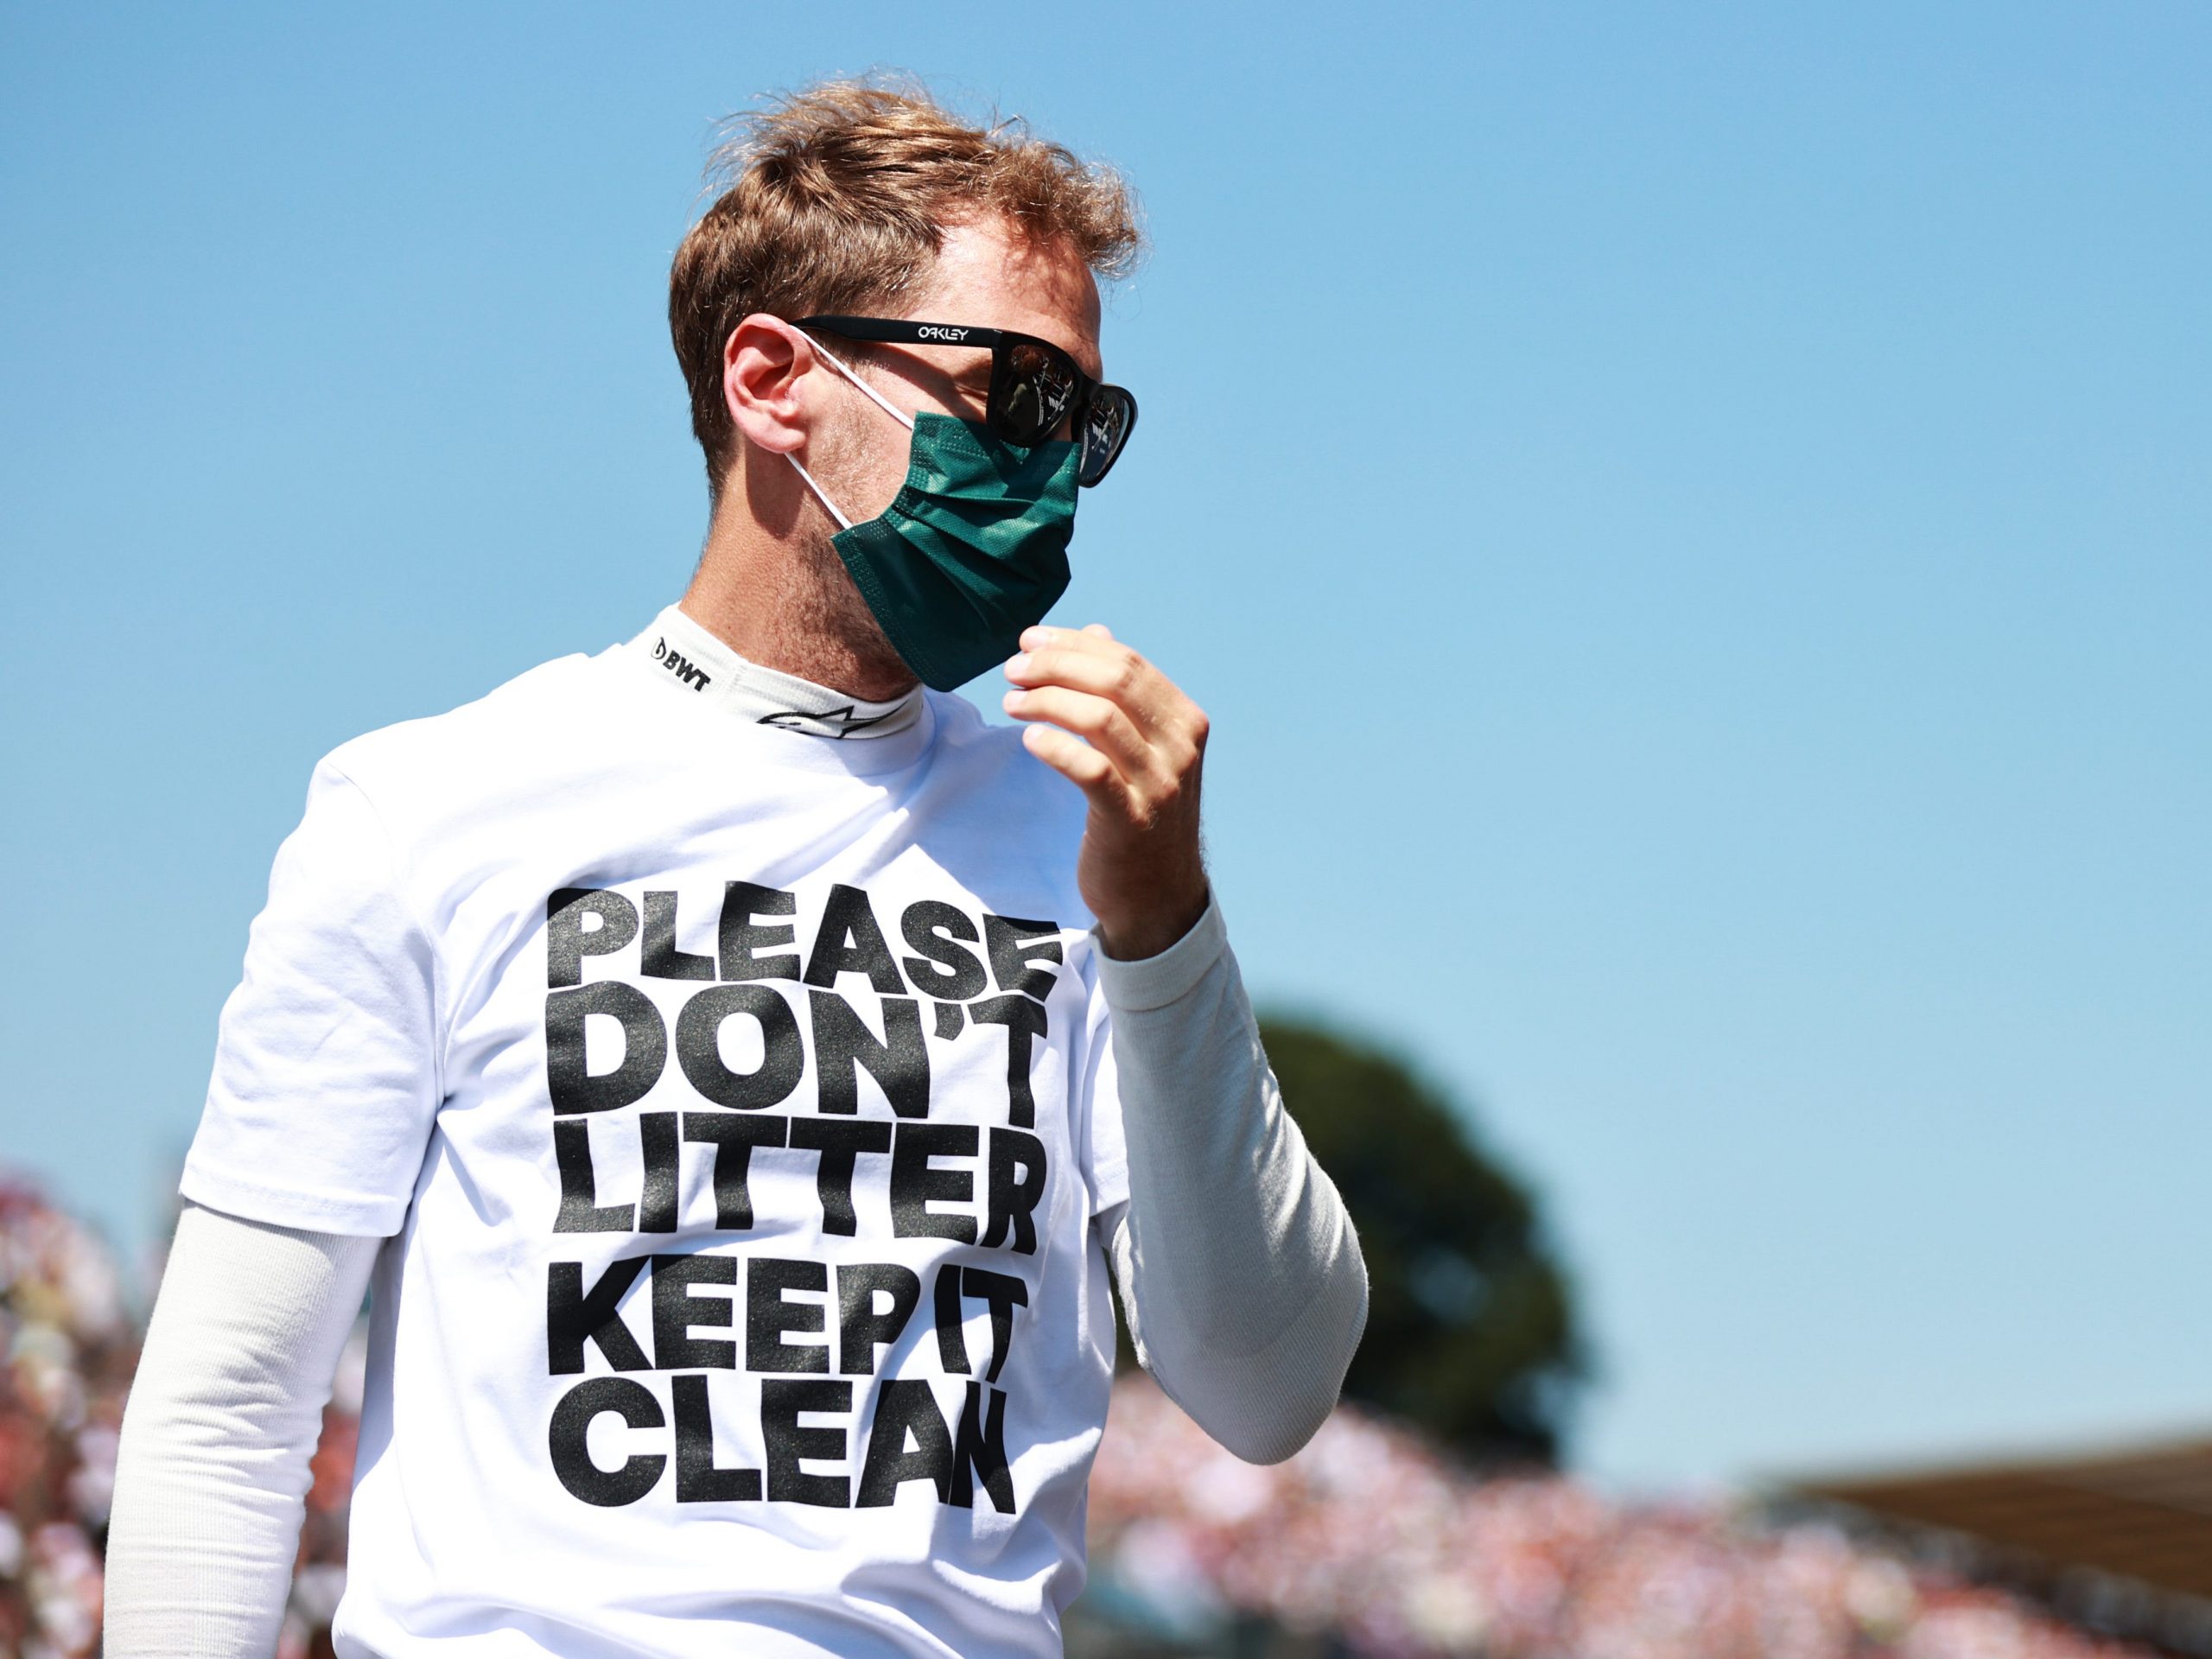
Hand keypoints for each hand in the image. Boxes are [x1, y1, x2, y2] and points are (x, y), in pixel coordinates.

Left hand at [1002, 624, 1210, 960]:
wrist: (1159, 896)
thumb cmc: (1142, 814)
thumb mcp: (1143, 749)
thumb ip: (1123, 694)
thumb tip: (1095, 633)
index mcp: (1185, 722)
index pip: (1128, 662)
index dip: (1073, 644)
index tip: (1030, 641)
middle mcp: (1180, 748)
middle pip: (1115, 681)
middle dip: (1056, 665)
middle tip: (1014, 669)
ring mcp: (1159, 785)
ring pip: (1101, 718)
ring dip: (1047, 700)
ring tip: (1011, 701)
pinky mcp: (1130, 819)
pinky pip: (1091, 769)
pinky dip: (1056, 747)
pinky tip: (1029, 739)